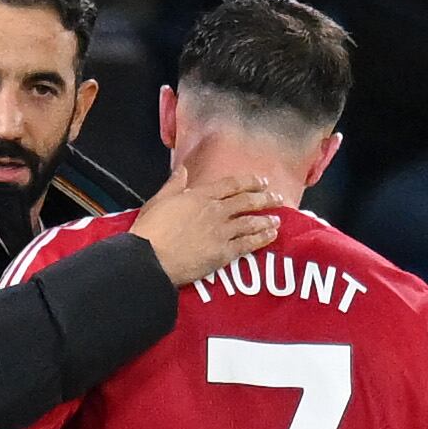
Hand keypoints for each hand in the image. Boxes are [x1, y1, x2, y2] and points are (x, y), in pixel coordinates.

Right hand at [129, 164, 279, 286]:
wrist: (150, 259)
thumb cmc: (150, 231)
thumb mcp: (158, 201)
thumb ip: (174, 185)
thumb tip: (182, 170)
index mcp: (199, 196)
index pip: (231, 185)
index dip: (249, 182)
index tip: (261, 181)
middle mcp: (215, 211)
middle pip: (246, 201)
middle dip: (264, 198)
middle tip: (277, 198)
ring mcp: (221, 232)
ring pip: (251, 222)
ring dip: (266, 220)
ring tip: (277, 220)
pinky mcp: (223, 253)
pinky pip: (248, 244)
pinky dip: (262, 239)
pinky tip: (271, 237)